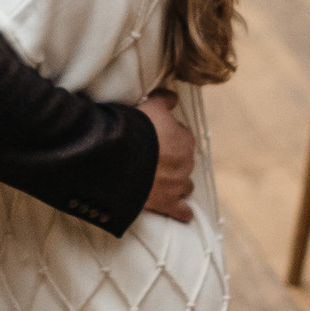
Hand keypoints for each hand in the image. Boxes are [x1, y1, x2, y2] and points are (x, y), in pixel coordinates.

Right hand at [142, 86, 195, 221]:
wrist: (123, 157)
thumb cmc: (137, 129)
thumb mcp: (150, 105)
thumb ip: (164, 100)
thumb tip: (173, 97)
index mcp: (185, 140)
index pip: (183, 137)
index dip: (170, 137)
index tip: (157, 138)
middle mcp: (186, 163)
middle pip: (184, 162)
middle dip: (173, 161)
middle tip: (154, 159)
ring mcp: (177, 185)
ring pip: (185, 185)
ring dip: (178, 184)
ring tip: (164, 183)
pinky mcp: (167, 203)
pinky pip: (181, 211)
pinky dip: (182, 212)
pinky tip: (183, 214)